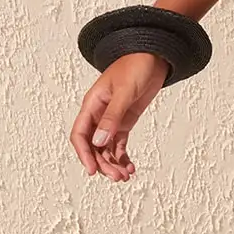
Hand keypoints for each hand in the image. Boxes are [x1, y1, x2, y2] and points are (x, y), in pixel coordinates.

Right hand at [70, 53, 169, 182]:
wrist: (153, 56)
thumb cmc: (135, 66)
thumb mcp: (124, 92)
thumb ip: (112, 117)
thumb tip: (99, 142)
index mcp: (92, 104)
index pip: (80, 134)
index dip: (84, 154)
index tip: (93, 171)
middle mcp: (98, 114)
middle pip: (93, 146)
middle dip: (103, 163)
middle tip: (117, 177)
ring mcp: (111, 119)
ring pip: (106, 148)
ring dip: (113, 163)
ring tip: (125, 176)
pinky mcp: (124, 121)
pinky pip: (118, 144)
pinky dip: (123, 157)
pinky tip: (130, 167)